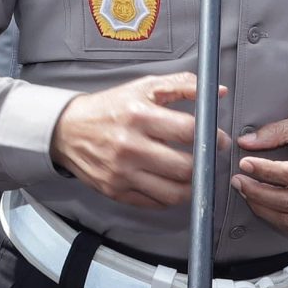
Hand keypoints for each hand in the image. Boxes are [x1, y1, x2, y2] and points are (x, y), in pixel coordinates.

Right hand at [49, 74, 229, 209]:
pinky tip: (172, 184)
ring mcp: (122, 173)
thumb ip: (181, 85)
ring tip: (195, 176)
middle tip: (209, 159)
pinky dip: (170, 197)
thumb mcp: (143, 87)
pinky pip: (155, 203)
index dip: (212, 136)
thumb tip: (217, 92)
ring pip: (173, 192)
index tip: (219, 139)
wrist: (67, 130)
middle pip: (185, 167)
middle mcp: (130, 146)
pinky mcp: (115, 191)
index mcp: (139, 116)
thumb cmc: (109, 108)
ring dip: (192, 187)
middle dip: (205, 164)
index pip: (189, 131)